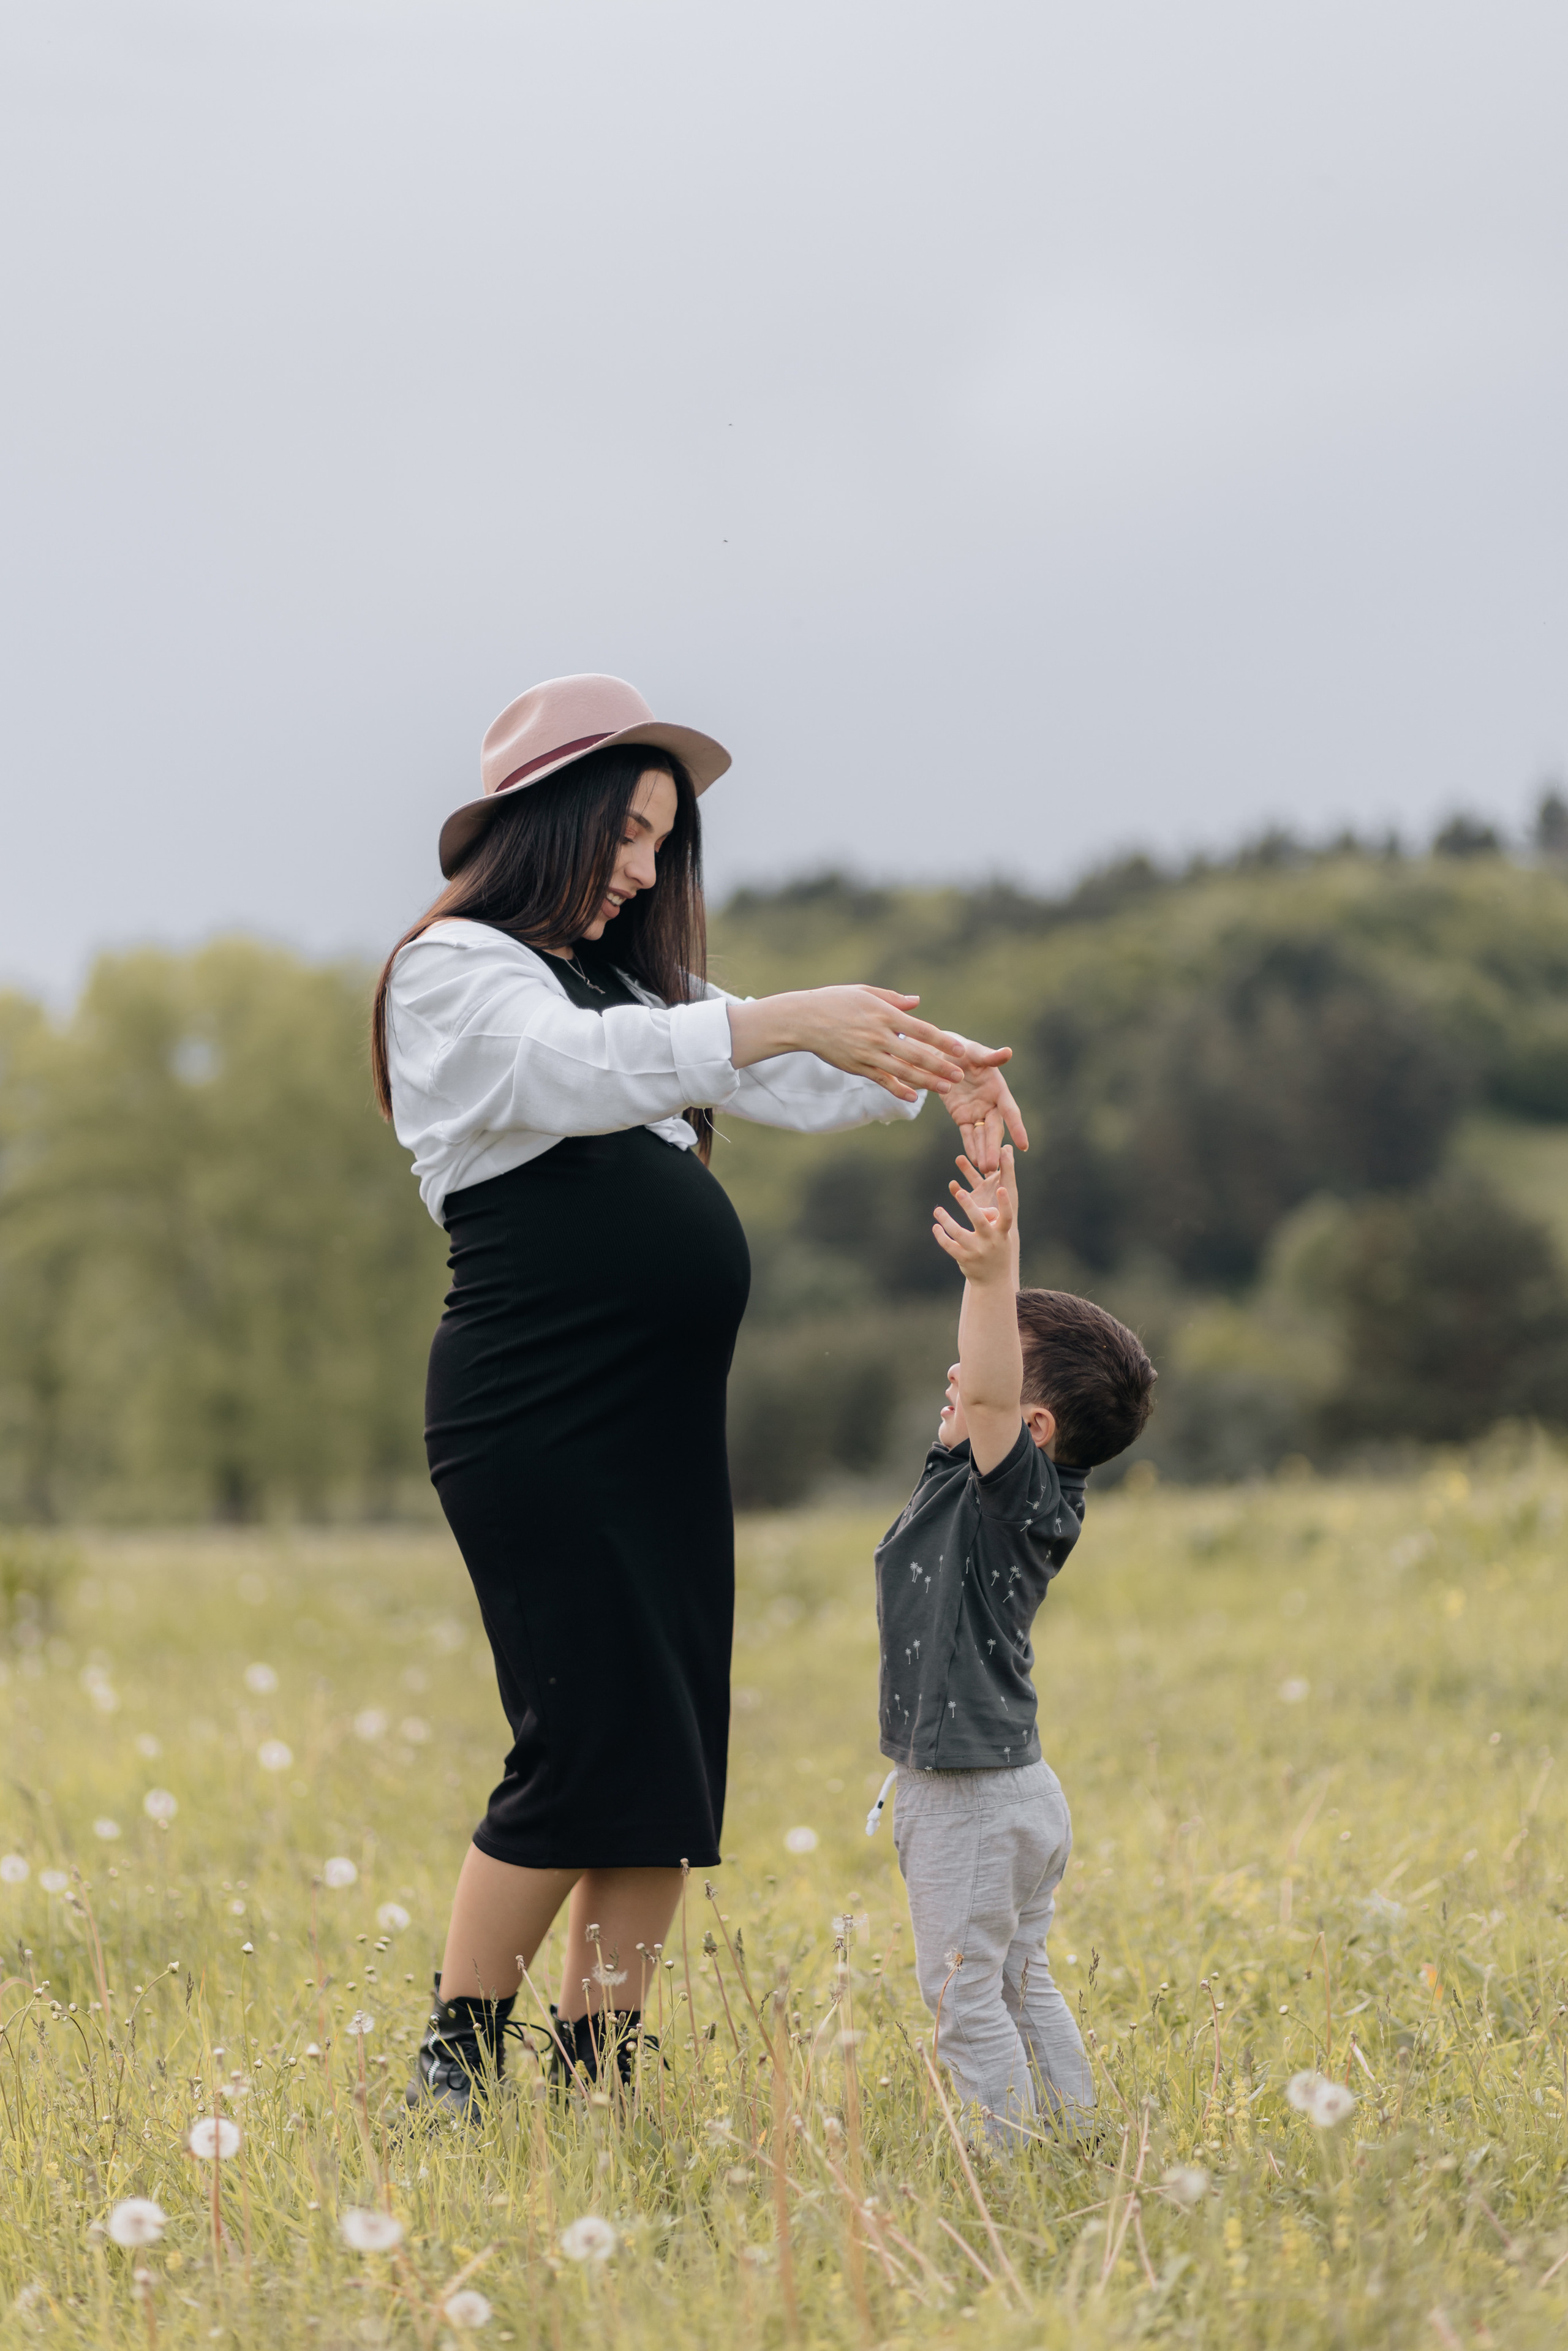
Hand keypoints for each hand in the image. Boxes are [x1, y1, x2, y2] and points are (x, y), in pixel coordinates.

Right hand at [727, 986, 966, 1101]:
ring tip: (945, 1088)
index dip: (942, 1041)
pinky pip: (882, 1080)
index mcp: (884, 1014)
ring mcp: (867, 1053)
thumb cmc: (834, 1001)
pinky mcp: (856, 1066)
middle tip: (959, 1075)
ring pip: (902, 1071)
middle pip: (916, 1055)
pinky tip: (912, 1096)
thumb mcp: (864, 992)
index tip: (960, 1050)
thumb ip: (893, 999)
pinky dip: (898, 1089)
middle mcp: (878, 1035)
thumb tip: (917, 1002)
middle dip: (941, 1066)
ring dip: (926, 1081)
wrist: (802, 1020)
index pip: (921, 1030)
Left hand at [932, 1143, 1016, 1285]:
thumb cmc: (996, 1249)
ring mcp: (976, 1251)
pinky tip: (936, 1227)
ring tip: (937, 1210)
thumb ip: (990, 1218)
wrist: (993, 1281)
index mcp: (1002, 1234)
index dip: (1004, 1203)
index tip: (1002, 1187)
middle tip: (960, 1192)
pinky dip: (941, 1235)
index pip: (1006, 1216)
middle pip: (978, 1221)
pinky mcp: (963, 1259)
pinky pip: (949, 1245)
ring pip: (957, 1232)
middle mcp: (990, 1242)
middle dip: (969, 1206)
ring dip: (946, 1220)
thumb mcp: (1000, 1235)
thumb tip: (974, 1202)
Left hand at [933, 1037, 1028, 1171]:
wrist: (943, 1056)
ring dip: (984, 1152)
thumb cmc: (963, 1050)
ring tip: (986, 1170)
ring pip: (982, 1136)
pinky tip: (974, 1161)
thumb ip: (990, 1056)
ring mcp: (977, 1112)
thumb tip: (1007, 1052)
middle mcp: (991, 1103)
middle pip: (995, 1129)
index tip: (1024, 1145)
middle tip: (994, 1166)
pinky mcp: (962, 1116)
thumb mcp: (974, 1051)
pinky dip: (970, 1147)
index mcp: (998, 1089)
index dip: (1017, 1128)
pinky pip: (967, 1134)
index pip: (1010, 1111)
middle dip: (994, 1148)